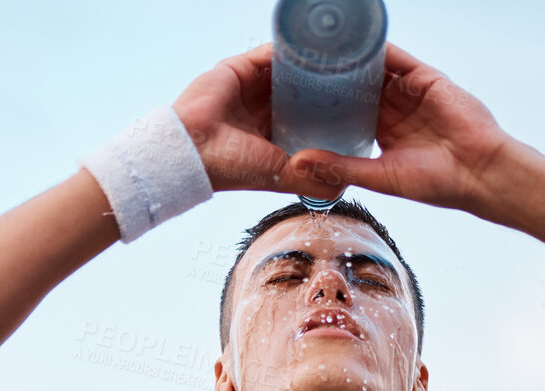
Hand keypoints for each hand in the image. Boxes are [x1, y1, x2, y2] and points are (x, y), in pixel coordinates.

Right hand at [172, 44, 345, 200]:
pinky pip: (267, 54)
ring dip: (307, 66)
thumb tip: (344, 186)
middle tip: (349, 80)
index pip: (304, 118)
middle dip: (320, 86)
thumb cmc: (231, 168)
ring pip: (285, 71)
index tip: (352, 108)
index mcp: (270, 135)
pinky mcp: (239, 69)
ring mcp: (250, 89)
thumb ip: (311, 181)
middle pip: (298, 91)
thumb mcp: (280, 177)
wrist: (192, 149)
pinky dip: (287, 52)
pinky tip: (307, 52)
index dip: (326, 113)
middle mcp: (261, 111)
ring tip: (334, 61)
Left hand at [283, 43, 515, 212]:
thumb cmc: (436, 183)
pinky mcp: (425, 78)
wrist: (479, 173)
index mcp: (383, 134)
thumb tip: (297, 163)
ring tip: (318, 50)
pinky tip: (352, 42)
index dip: (322, 106)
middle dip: (331, 79)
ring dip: (349, 60)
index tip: (291, 99)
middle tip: (297, 67)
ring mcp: (410, 92)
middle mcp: (394, 110)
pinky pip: (397, 58)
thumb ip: (339, 165)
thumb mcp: (378, 175)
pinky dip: (376, 50)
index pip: (346, 113)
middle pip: (356, 87)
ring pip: (373, 70)